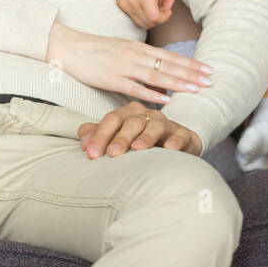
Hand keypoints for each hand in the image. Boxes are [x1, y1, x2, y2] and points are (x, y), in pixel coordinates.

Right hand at [46, 22, 211, 103]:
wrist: (69, 47)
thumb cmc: (95, 50)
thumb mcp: (121, 49)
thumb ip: (140, 60)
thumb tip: (160, 74)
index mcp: (137, 46)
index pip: (169, 56)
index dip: (190, 63)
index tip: (208, 69)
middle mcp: (134, 54)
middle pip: (168, 64)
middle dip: (191, 73)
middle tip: (211, 80)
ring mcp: (123, 66)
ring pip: (156, 76)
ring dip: (178, 83)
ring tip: (196, 89)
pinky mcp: (111, 79)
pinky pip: (135, 88)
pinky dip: (152, 94)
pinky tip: (166, 100)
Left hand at [78, 102, 202, 158]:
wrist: (175, 139)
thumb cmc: (141, 138)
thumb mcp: (119, 135)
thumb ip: (99, 135)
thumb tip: (84, 143)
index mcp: (128, 113)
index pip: (111, 120)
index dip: (100, 135)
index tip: (91, 153)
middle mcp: (146, 114)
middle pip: (131, 123)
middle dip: (121, 138)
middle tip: (112, 153)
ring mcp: (165, 123)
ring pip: (154, 127)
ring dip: (146, 138)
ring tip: (137, 149)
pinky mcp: (183, 134)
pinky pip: (180, 135)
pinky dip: (175, 141)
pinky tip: (170, 149)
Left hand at [116, 0, 174, 29]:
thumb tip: (156, 7)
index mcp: (123, 1)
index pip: (139, 20)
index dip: (152, 14)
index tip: (160, 1)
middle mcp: (125, 4)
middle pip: (145, 24)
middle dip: (158, 15)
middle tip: (165, 0)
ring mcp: (133, 3)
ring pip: (151, 22)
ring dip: (163, 13)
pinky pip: (155, 18)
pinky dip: (164, 14)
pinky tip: (168, 1)